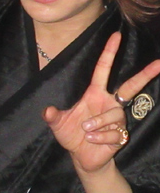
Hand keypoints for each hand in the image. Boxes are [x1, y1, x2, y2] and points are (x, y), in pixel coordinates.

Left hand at [43, 32, 159, 173]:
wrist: (81, 157)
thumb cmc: (72, 135)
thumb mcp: (58, 125)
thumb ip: (53, 116)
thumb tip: (47, 110)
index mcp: (95, 94)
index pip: (103, 70)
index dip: (109, 53)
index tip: (116, 35)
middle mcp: (109, 103)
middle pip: (131, 86)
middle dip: (146, 74)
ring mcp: (117, 119)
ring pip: (114, 115)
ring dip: (98, 123)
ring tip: (86, 131)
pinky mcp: (120, 134)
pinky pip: (113, 132)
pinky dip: (99, 136)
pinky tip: (92, 140)